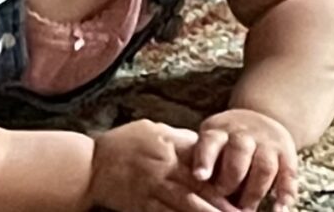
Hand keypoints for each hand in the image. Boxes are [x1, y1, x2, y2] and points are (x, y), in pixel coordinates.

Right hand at [88, 120, 225, 211]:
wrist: (89, 166)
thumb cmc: (122, 145)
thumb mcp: (152, 130)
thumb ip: (180, 138)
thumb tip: (204, 143)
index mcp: (169, 150)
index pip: (203, 165)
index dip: (226, 179)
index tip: (244, 190)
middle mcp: (163, 171)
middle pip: (199, 191)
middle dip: (224, 206)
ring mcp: (152, 191)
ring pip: (186, 208)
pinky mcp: (142, 208)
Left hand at [191, 110, 297, 211]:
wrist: (260, 119)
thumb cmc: (224, 142)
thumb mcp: (210, 142)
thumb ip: (203, 162)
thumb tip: (191, 195)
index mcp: (219, 131)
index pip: (211, 141)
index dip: (205, 158)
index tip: (199, 176)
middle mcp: (243, 134)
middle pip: (239, 152)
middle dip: (232, 179)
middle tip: (224, 200)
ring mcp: (266, 142)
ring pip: (264, 166)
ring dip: (255, 191)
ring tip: (247, 211)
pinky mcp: (286, 154)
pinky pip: (288, 173)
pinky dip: (286, 192)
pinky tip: (280, 209)